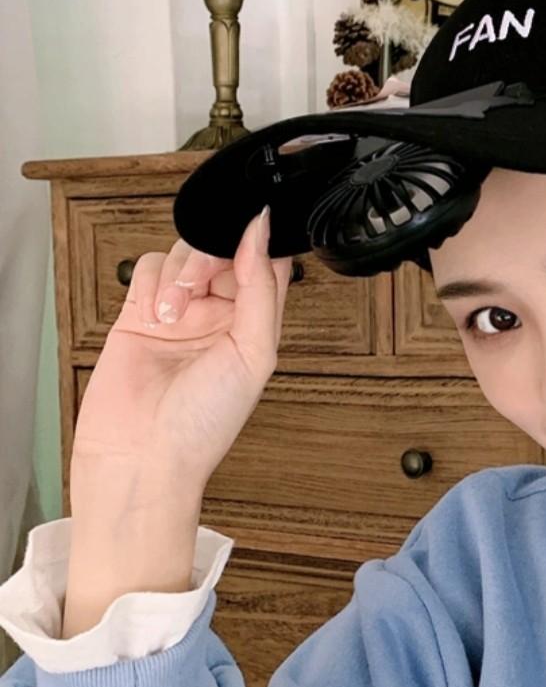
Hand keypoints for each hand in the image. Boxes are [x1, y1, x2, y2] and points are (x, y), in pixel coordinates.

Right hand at [70, 207, 294, 490]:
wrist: (143, 454)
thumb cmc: (204, 423)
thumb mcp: (254, 353)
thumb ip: (262, 289)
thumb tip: (263, 234)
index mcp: (255, 327)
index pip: (265, 266)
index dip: (258, 243)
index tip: (250, 232)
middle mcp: (219, 318)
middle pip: (222, 251)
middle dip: (210, 256)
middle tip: (199, 284)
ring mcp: (179, 314)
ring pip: (183, 254)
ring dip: (178, 275)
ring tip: (172, 314)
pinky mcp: (138, 314)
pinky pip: (148, 269)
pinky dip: (151, 282)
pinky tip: (154, 314)